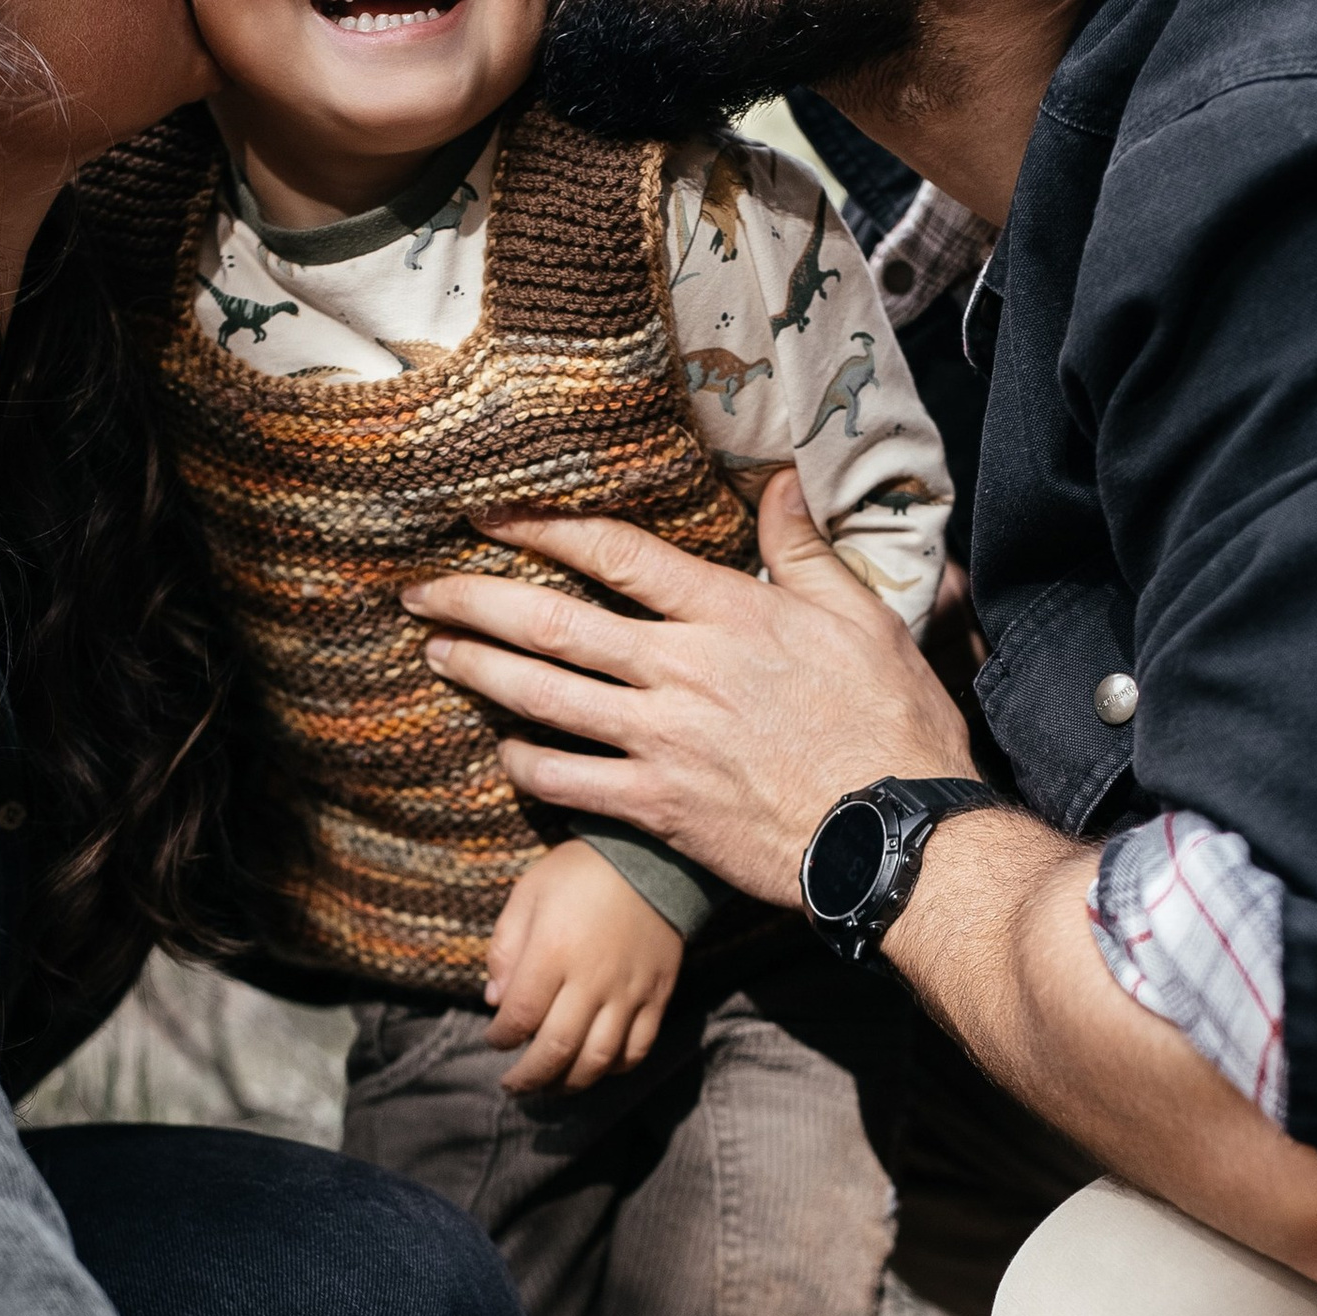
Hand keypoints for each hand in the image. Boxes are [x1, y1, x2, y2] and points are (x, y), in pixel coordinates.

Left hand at [405, 472, 975, 905]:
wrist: (894, 832)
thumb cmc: (890, 723)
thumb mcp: (862, 617)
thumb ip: (804, 551)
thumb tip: (781, 483)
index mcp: (728, 615)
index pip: (614, 554)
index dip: (542, 530)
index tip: (489, 516)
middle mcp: (681, 672)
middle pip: (554, 625)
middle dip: (476, 603)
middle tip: (422, 592)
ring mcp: (662, 743)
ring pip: (545, 700)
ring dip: (481, 674)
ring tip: (437, 653)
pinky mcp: (658, 808)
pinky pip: (569, 782)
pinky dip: (527, 764)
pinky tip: (505, 751)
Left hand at [484, 839, 680, 1093]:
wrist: (650, 858)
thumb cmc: (579, 873)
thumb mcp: (527, 893)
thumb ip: (505, 948)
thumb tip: (495, 1000)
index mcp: (553, 952)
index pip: (519, 1017)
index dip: (500, 1038)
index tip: (494, 1038)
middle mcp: (592, 980)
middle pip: (557, 1050)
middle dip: (529, 1076)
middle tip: (513, 1084)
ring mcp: (628, 992)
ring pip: (598, 1059)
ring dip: (569, 1083)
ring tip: (551, 1086)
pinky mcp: (657, 996)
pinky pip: (638, 1048)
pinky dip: (614, 1068)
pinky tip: (595, 1067)